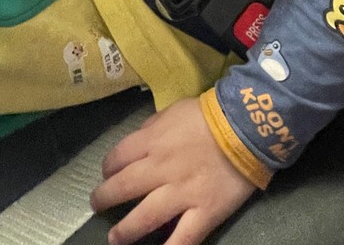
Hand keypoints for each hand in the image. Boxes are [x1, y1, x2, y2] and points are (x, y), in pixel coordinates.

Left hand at [90, 98, 256, 244]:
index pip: (118, 157)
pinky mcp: (204, 212)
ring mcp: (181, 193)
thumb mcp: (173, 110)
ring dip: (125, 230)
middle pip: (123, 187)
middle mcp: (160, 169)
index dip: (108, 167)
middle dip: (105, 198)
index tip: (107, 173)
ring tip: (115, 239)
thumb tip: (140, 140)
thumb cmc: (208, 115)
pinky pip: (183, 238)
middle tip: (97, 205)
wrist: (245, 126)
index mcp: (152, 142)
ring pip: (145, 217)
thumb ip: (153, 127)